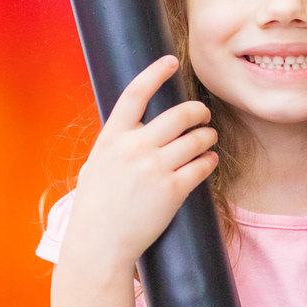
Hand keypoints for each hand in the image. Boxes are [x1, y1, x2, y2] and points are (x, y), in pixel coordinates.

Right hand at [60, 55, 217, 271]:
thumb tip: (137, 126)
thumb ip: (117, 143)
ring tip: (207, 140)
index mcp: (112, 138)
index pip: (135, 93)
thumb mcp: (98, 165)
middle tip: (203, 114)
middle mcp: (134, 147)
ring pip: (198, 138)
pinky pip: (202, 165)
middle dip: (198, 111)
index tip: (172, 61)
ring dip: (207, 136)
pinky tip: (209, 161)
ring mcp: (154, 168)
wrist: (99, 244)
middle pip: (179, 114)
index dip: (155, 72)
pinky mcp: (172, 190)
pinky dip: (210, 161)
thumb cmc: (96, 207)